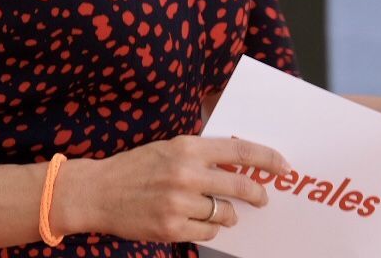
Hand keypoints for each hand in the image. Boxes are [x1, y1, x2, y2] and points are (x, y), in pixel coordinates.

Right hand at [53, 135, 290, 244]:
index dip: (266, 158)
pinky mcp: (171, 227)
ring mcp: (178, 202)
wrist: (97, 191)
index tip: (283, 165)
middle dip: (257, 194)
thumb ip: (200, 154)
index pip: (239, 150)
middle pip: (239, 185)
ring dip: (226, 215)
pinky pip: (207, 233)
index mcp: (186, 147)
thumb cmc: (135, 168)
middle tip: (262, 198)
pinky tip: (195, 221)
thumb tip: (239, 161)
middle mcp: (185, 173)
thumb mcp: (168, 148)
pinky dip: (207, 229)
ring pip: (224, 214)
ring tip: (216, 211)